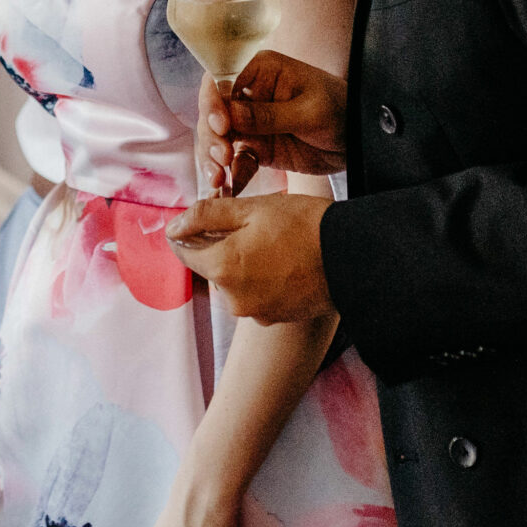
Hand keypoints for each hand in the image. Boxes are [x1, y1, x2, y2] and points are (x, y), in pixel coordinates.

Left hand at [168, 194, 336, 323]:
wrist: (351, 257)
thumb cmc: (302, 225)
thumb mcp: (251, 209)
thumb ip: (206, 216)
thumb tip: (174, 226)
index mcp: (222, 267)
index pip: (183, 252)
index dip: (190, 232)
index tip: (205, 219)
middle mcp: (232, 298)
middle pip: (209, 268)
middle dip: (220, 246)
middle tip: (251, 225)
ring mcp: (254, 312)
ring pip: (232, 282)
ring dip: (242, 264)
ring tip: (272, 243)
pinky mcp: (274, 318)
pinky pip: (254, 296)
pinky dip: (261, 280)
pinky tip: (283, 262)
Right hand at [200, 50, 346, 192]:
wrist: (359, 140)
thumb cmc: (341, 110)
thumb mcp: (309, 111)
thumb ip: (269, 115)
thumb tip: (230, 115)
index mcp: (260, 72)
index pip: (222, 83)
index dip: (213, 105)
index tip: (222, 127)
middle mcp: (249, 95)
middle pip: (213, 113)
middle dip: (211, 136)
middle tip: (222, 157)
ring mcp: (251, 123)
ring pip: (218, 139)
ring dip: (213, 159)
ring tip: (219, 177)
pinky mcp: (258, 147)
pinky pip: (236, 161)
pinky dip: (230, 175)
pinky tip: (228, 188)